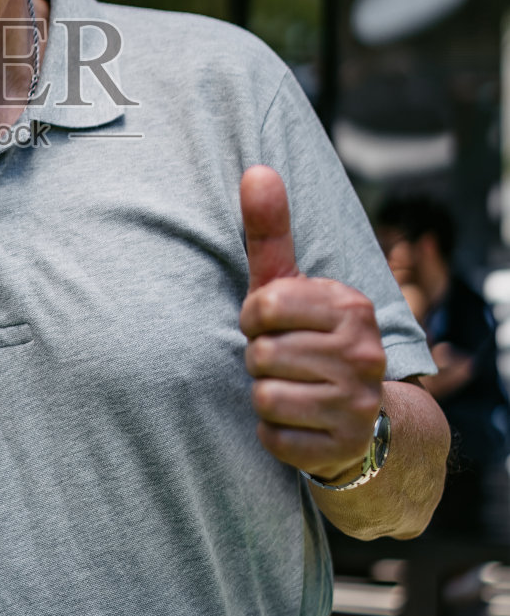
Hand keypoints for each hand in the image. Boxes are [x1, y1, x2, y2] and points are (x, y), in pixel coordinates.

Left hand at [239, 165, 384, 485]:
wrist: (357, 417)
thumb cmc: (306, 337)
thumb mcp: (288, 284)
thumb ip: (269, 230)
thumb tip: (256, 169)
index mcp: (350, 305)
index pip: (264, 305)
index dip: (253, 317)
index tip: (269, 324)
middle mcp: (363, 353)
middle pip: (261, 354)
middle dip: (259, 359)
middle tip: (284, 361)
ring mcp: (357, 402)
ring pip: (265, 396)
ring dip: (263, 396)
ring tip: (290, 388)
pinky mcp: (342, 447)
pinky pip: (273, 437)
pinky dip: (272, 432)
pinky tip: (296, 421)